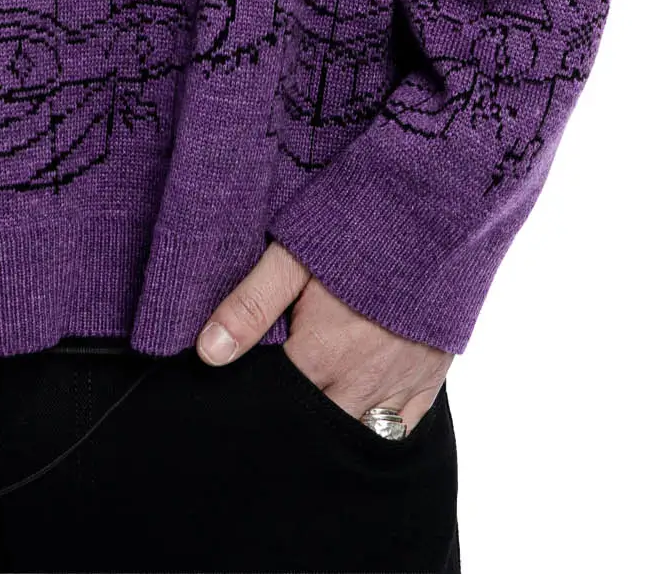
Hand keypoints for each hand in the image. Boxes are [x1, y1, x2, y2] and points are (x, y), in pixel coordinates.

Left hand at [195, 240, 452, 432]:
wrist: (436, 212)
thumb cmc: (360, 226)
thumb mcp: (294, 255)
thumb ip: (251, 306)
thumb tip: (209, 354)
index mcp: (321, 355)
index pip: (277, 402)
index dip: (260, 396)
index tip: (249, 386)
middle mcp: (361, 383)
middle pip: (317, 425)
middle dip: (297, 416)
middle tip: (283, 390)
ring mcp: (399, 384)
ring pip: (358, 432)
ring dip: (336, 421)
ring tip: (319, 395)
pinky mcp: (429, 379)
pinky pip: (402, 428)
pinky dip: (379, 425)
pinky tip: (359, 407)